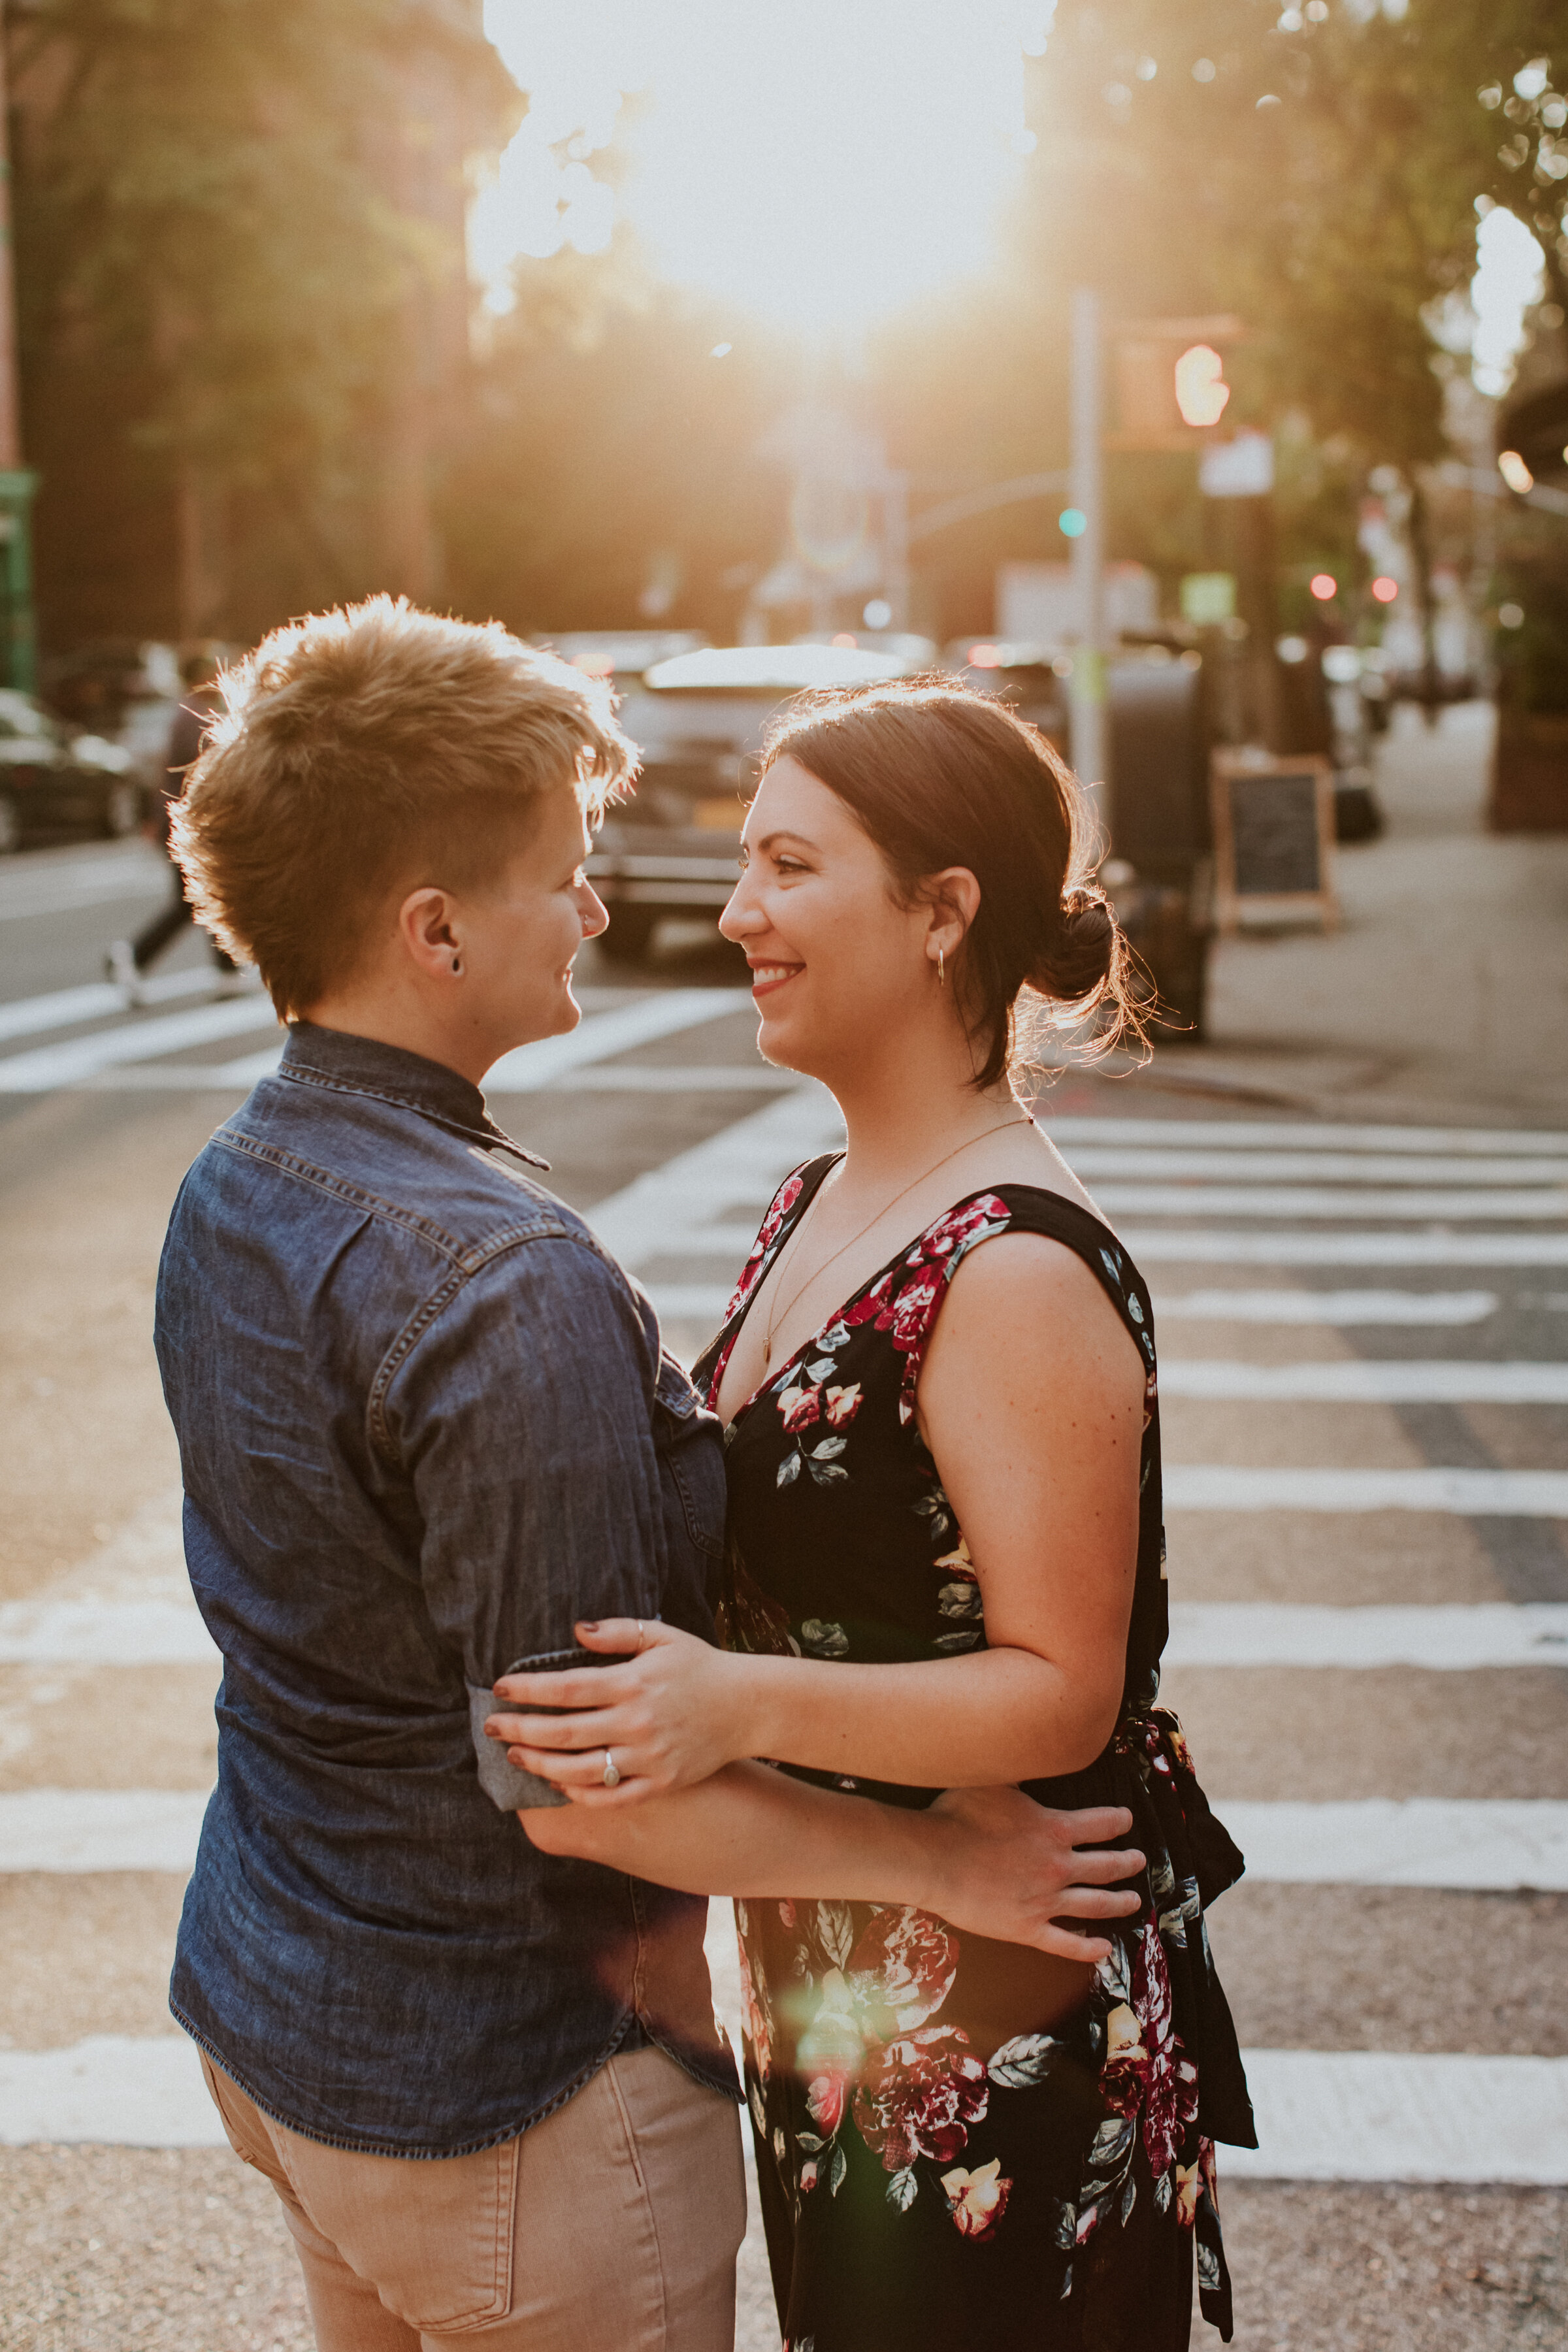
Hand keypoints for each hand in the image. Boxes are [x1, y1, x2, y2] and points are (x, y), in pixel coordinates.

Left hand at [484, 1619, 751, 1803]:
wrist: (746, 1705)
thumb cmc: (699, 1665)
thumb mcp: (661, 1636)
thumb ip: (617, 1632)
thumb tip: (575, 1628)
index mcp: (632, 1682)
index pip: (566, 1688)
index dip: (527, 1690)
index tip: (499, 1688)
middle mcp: (636, 1722)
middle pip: (563, 1732)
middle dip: (520, 1729)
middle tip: (491, 1726)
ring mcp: (648, 1757)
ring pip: (580, 1769)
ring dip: (540, 1764)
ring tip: (515, 1755)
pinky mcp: (660, 1783)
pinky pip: (611, 1796)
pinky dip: (580, 1793)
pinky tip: (558, 1784)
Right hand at [921, 1788, 1144, 1963]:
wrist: (933, 1860)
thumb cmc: (959, 1815)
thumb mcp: (993, 1778)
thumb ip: (1018, 1769)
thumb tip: (1030, 1750)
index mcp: (1054, 1829)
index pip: (1101, 1823)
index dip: (1119, 1821)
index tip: (1126, 1820)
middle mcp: (1058, 1866)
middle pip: (1107, 1866)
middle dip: (1127, 1862)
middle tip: (1138, 1861)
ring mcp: (1046, 1901)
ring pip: (1095, 1905)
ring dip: (1119, 1903)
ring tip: (1134, 1901)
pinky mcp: (1027, 1928)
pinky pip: (1066, 1944)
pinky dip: (1088, 1949)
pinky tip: (1104, 1949)